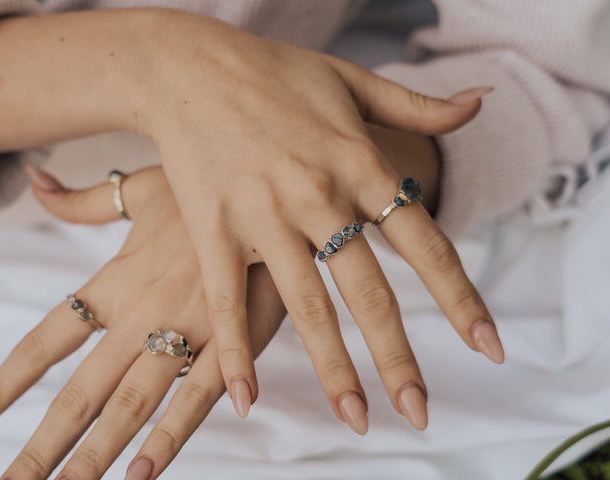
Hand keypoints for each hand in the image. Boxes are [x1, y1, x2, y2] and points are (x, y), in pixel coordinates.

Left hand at [0, 166, 285, 479]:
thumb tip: (34, 181)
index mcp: (114, 282)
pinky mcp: (230, 343)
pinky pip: (197, 397)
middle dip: (43, 445)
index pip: (44, 341)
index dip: (2, 385)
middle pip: (80, 390)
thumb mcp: (139, 191)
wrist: (268, 192)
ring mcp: (185, 330)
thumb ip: (82, 201)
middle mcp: (139, 313)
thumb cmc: (201, 193)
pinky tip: (141, 474)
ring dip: (97, 454)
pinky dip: (170, 437)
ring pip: (131, 404)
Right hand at [140, 10, 502, 429]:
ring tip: (356, 419)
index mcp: (359, 162)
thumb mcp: (353, 79)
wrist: (189, 65)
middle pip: (370, 292)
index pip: (425, 244)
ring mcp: (263, 215)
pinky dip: (237, 351)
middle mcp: (318, 196)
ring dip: (334, 370)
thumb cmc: (274, 72)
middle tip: (420, 412)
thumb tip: (482, 101)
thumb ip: (419, 104)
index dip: (461, 299)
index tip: (488, 347)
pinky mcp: (213, 229)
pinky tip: (246, 398)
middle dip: (400, 358)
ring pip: (306, 307)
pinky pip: (228, 299)